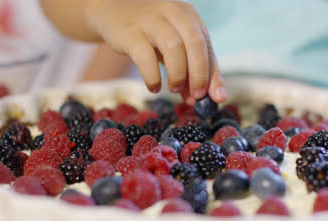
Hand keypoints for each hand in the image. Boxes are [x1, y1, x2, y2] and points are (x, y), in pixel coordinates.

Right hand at [85, 0, 226, 104]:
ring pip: (174, 47)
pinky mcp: (130, 32)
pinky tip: (154, 87)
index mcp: (189, 17)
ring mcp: (151, 20)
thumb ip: (189, 71)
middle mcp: (173, 13)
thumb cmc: (150, 34)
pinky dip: (152, 76)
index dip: (213, 75)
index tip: (215, 98)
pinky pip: (145, 56)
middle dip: (199, 74)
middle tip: (196, 96)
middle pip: (195, 44)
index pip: (207, 47)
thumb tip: (198, 100)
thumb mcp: (173, 48)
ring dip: (178, 74)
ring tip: (174, 89)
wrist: (112, 12)